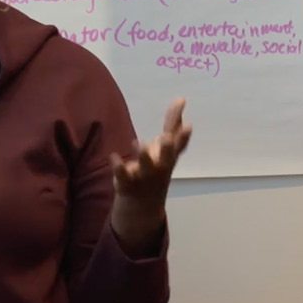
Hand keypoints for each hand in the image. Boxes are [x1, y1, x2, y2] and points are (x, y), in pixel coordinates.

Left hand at [109, 98, 192, 251]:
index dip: (184, 137)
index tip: (189, 125)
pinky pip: (123, 176)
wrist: (143, 203)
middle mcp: (159, 166)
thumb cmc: (157, 166)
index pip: (179, 146)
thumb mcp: (167, 147)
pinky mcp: (127, 183)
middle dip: (166, 148)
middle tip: (165, 137)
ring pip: (145, 166)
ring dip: (143, 156)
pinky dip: (119, 167)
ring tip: (138, 142)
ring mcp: (144, 176)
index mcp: (169, 156)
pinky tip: (114, 156)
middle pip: (165, 158)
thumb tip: (181, 99)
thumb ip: (173, 123)